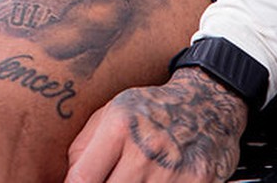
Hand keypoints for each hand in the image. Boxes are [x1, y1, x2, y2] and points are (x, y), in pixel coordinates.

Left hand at [65, 67, 246, 181]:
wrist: (208, 102)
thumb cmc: (152, 110)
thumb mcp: (112, 111)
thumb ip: (83, 147)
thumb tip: (67, 181)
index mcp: (119, 125)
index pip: (82, 179)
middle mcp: (145, 148)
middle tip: (112, 179)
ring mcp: (172, 170)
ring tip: (131, 179)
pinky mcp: (198, 182)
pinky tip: (153, 182)